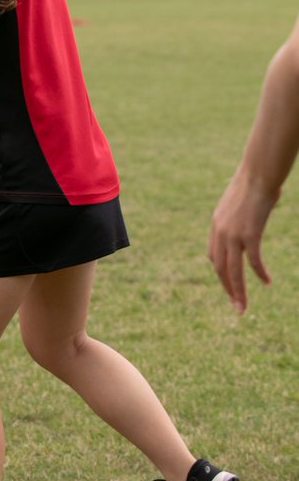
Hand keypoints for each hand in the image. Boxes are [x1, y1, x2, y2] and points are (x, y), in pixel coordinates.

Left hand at [207, 171, 276, 313]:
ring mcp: (233, 234)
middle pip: (220, 268)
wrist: (259, 173)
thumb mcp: (239, 202)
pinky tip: (267, 282)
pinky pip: (253, 261)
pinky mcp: (249, 234)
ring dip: (238, 291)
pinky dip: (259, 273)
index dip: (221, 272)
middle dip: (228, 289)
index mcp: (216, 225)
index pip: (214, 256)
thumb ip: (240, 216)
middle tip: (236, 307)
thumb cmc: (254, 184)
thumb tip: (253, 215)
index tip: (230, 284)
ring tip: (242, 307)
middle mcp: (220, 232)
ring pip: (232, 271)